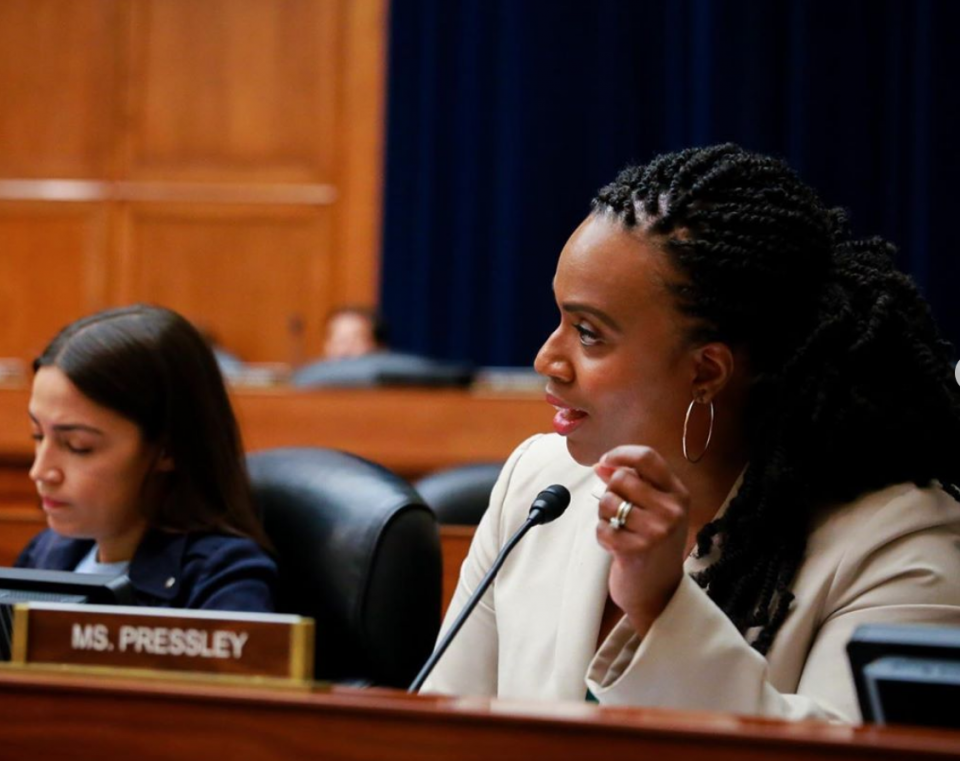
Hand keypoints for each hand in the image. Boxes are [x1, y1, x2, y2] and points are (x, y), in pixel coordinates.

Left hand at [594, 445, 690, 636]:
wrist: (659, 592)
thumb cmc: (653, 545)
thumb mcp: (655, 510)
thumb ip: (633, 484)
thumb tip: (601, 465)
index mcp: (678, 494)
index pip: (647, 457)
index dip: (620, 454)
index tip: (605, 462)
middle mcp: (672, 510)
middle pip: (622, 477)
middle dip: (610, 492)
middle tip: (618, 512)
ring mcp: (656, 530)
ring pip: (608, 500)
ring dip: (605, 515)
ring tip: (619, 529)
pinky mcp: (636, 550)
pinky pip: (602, 527)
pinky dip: (602, 535)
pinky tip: (616, 546)